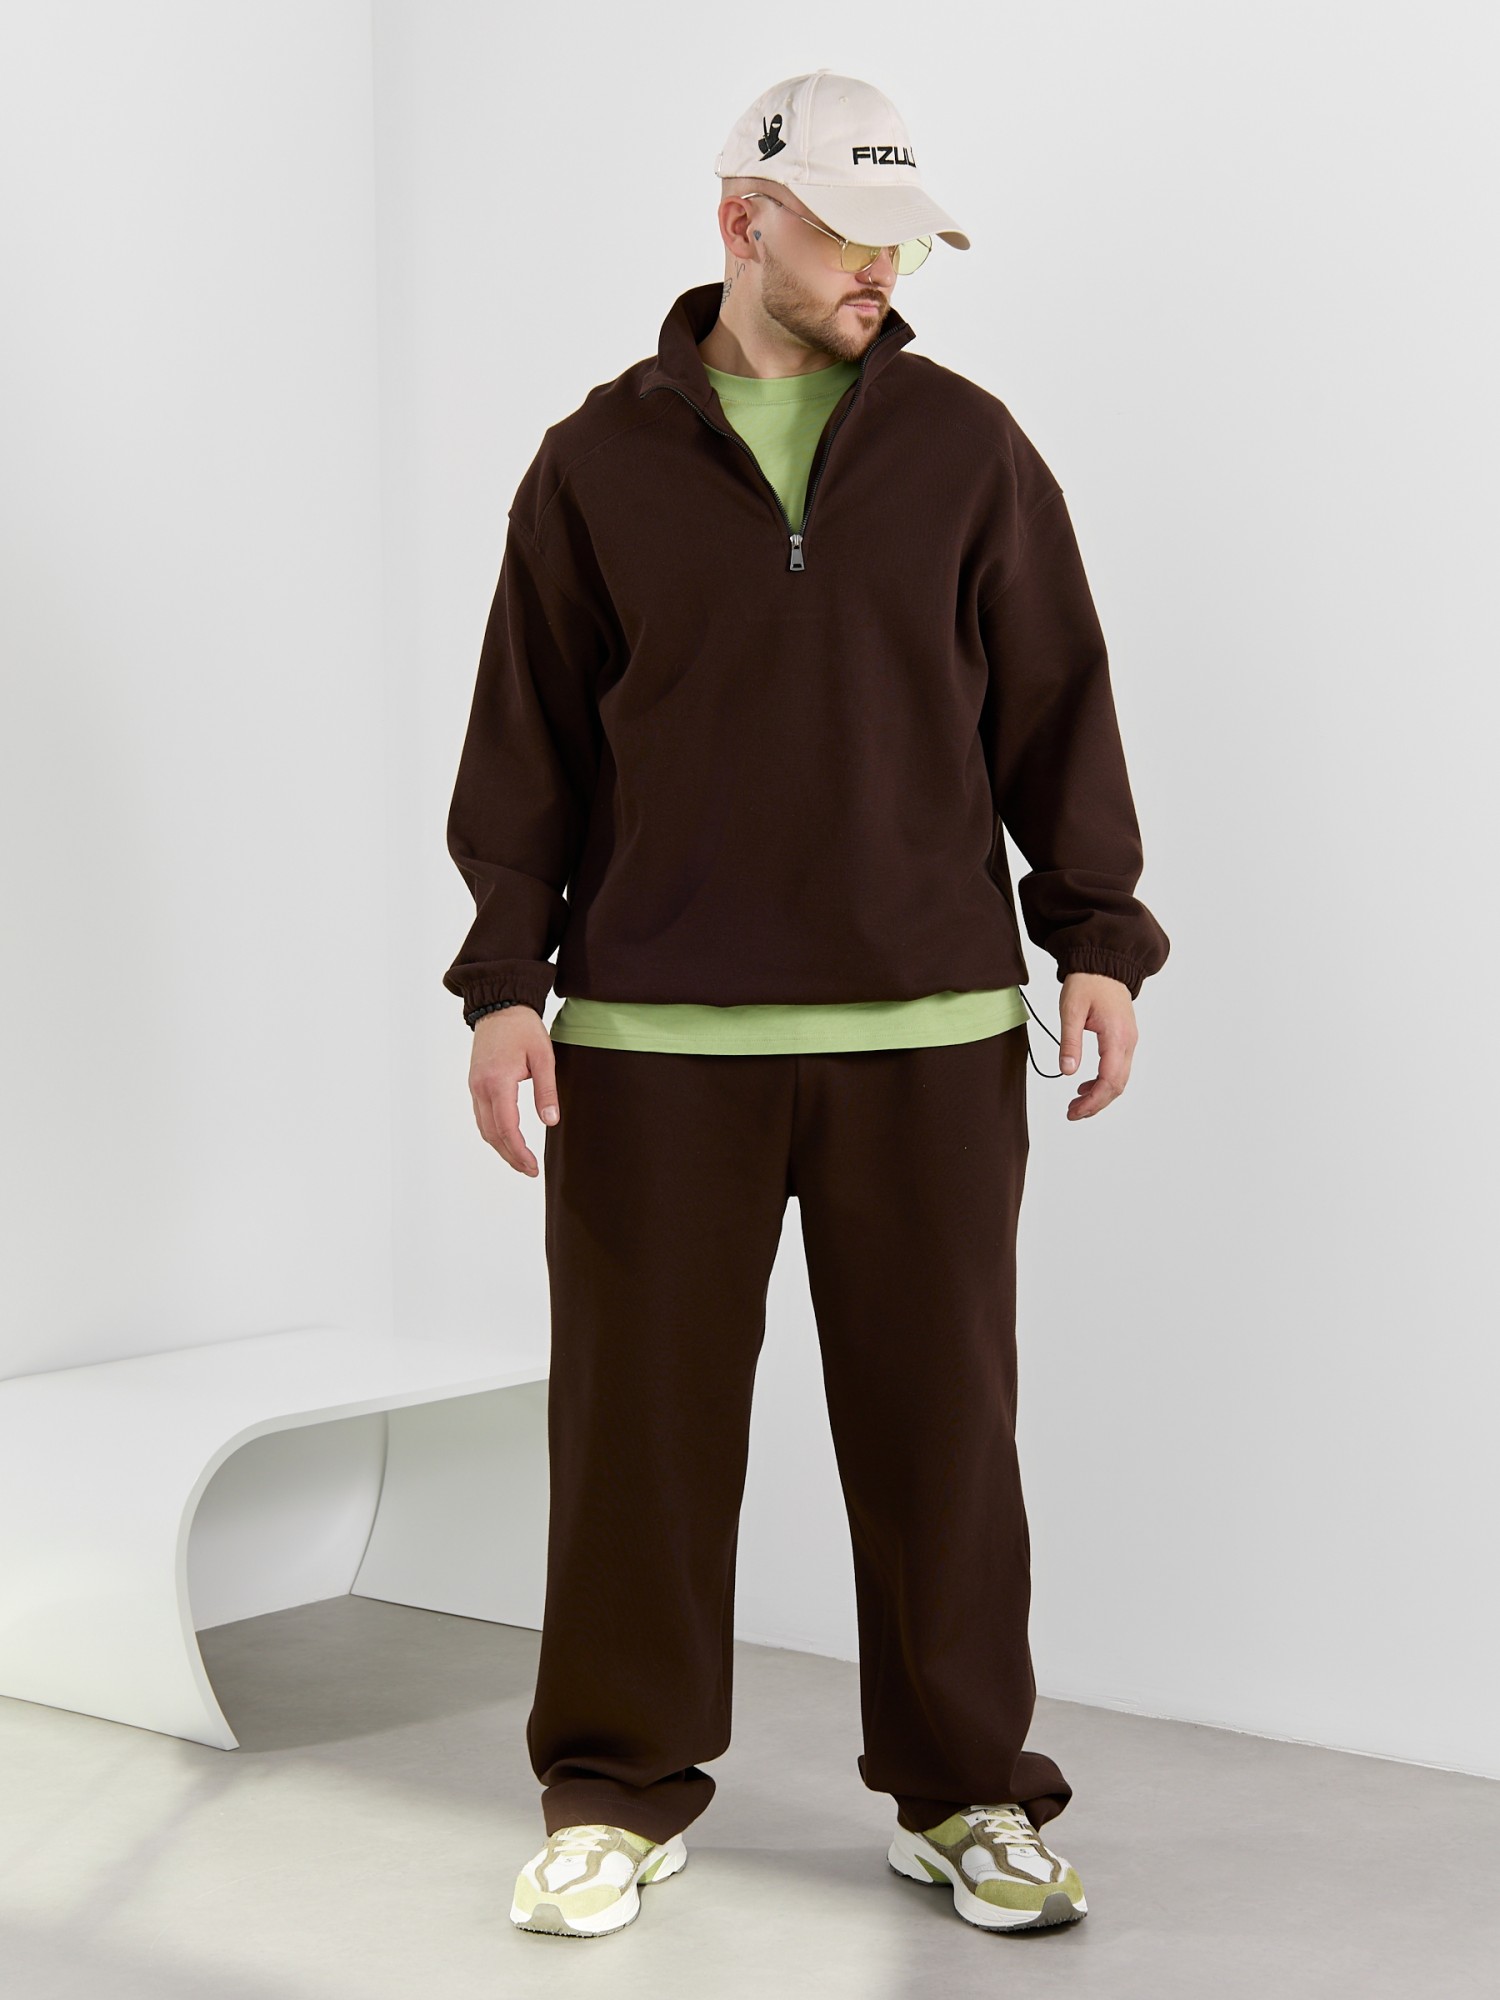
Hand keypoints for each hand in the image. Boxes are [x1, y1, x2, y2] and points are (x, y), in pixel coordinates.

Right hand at [467, 1007, 558, 1174]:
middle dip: (510, 1156)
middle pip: (492, 1134)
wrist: (500, 1006)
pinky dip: (494, 1133)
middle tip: (530, 1170)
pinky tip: (507, 1140)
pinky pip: (481, 1116)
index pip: (507, 1128)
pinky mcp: (475, 1083)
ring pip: (484, 1128)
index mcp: (498, 1082)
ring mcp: (474, 1086)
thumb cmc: (523, 1029)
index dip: (519, 1151)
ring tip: (520, 1161)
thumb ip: (546, 1091)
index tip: (533, 1167)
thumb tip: (550, 1121)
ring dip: (501, 1148)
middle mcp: (480, 1088)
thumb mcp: (543, 1057)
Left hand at [1057, 972, 1136, 1119]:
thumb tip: (1067, 1071)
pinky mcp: (1124, 1039)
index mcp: (1116, 1036)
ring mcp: (1129, 1041)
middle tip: (1072, 1113)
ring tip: (1076, 1103)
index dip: (1093, 1101)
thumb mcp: (1071, 1010)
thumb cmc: (1088, 982)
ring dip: (1100, 1095)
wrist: (1104, 963)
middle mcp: (1128, 1042)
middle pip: (1117, 1085)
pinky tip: (1085, 1085)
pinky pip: (1118, 1067)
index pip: (1109, 1080)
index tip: (1074, 1111)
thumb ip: (1070, 1042)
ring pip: (1119, 1079)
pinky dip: (1103, 1081)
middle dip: (1096, 1104)